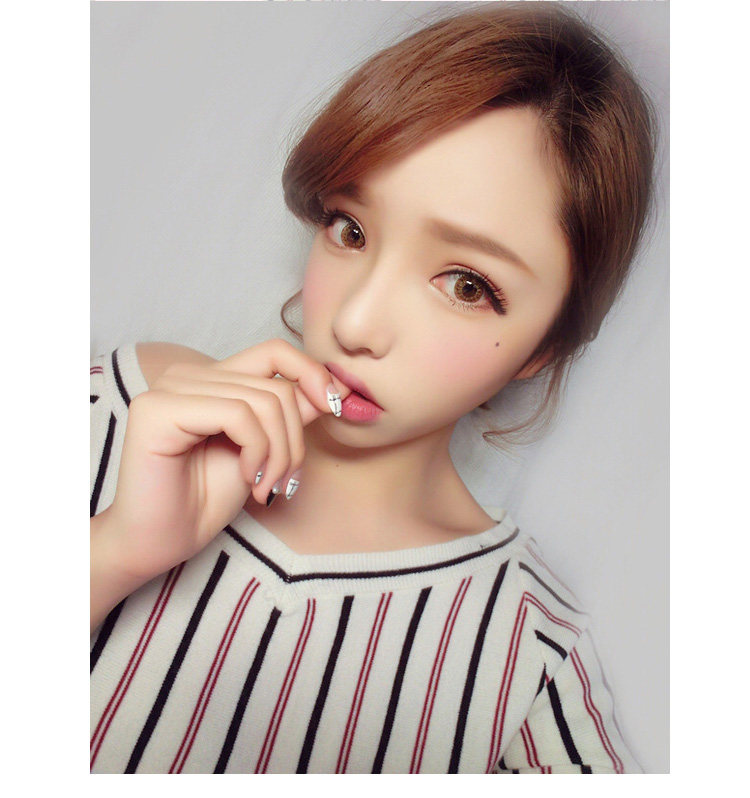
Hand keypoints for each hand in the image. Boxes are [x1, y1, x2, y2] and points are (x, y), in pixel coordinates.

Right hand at [95, 339, 349, 583]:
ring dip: (280, 453)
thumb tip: (335, 388)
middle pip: (277, 385)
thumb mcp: (264, 450)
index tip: (334, 408)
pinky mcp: (158, 410)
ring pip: (264, 401)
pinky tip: (247, 478)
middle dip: (295, 439)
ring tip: (266, 485)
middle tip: (284, 481)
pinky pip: (238, 415)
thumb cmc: (204, 500)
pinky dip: (257, 451)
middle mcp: (187, 374)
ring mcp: (169, 388)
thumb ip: (291, 414)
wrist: (159, 543)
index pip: (275, 351)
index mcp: (210, 378)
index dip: (313, 374)